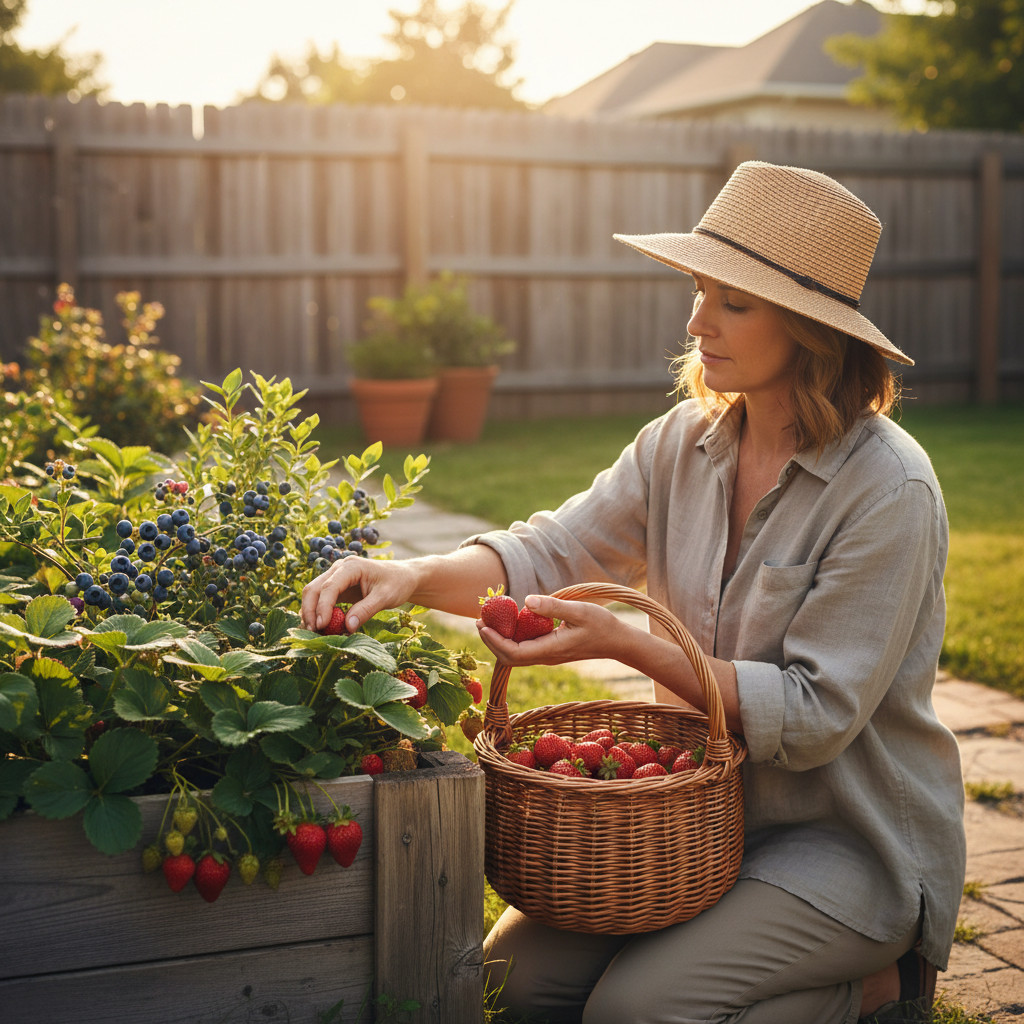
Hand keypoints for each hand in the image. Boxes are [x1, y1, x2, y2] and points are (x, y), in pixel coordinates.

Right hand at [300, 557, 419, 633]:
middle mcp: (339, 569)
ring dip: (310, 613)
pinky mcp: (337, 587)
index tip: (321, 626)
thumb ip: (366, 610)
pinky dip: (318, 613)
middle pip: (314, 589)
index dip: (322, 607)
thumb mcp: (385, 597)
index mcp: (351, 567)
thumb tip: (347, 627)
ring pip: (314, 594)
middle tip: (311, 633)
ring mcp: (336, 577)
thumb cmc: (397, 583)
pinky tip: (321, 628)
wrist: (404, 577)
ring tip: (313, 633)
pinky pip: (322, 600)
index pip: (330, 587)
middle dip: (310, 611)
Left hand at [476, 594, 626, 666]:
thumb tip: (526, 600)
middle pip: (509, 657)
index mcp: (551, 649)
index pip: (513, 653)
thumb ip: (552, 606)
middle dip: (491, 640)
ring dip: (500, 639)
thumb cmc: (603, 625)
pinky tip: (510, 622)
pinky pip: (525, 648)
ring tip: (488, 619)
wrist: (619, 643)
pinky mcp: (551, 651)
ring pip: (516, 654)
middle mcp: (547, 657)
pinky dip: (512, 637)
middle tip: (479, 620)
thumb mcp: (579, 610)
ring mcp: (548, 656)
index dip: (494, 641)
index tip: (482, 625)